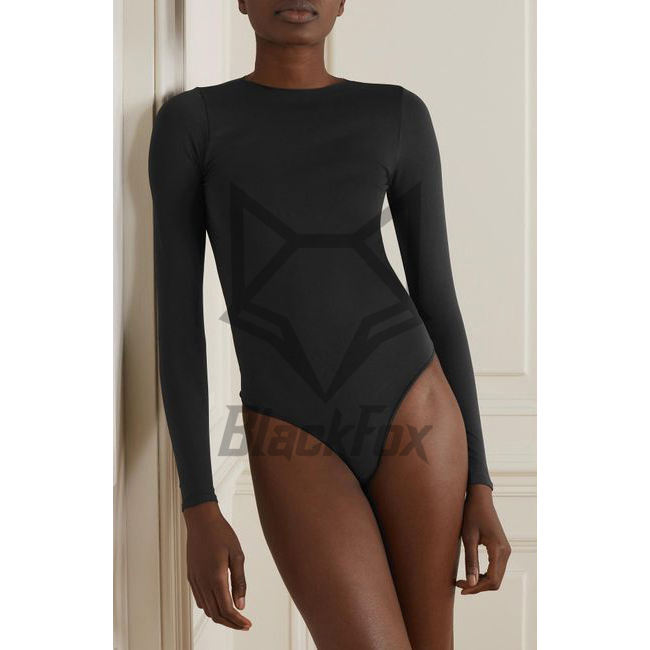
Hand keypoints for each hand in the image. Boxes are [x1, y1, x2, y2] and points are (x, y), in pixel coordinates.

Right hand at [183, 501, 251, 629]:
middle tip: (243, 623)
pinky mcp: (191, 576)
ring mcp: (195, 580)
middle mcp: (203, 582)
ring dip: (220, 615)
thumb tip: (241, 604)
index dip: (237, 620)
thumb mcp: (237, 555)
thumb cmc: (221, 533)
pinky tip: (220, 601)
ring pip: (206, 609)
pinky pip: (199, 599)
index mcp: (216, 577)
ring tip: (234, 614)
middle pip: (216, 614)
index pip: (226, 609)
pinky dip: (210, 606)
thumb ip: (239, 581)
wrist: (201, 521)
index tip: (247, 624)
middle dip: (230, 622)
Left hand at [455, 484, 510, 594]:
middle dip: (478, 587)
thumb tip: (471, 583)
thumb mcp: (468, 537)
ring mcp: (506, 550)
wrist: (480, 499)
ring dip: (481, 582)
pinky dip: (485, 575)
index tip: (461, 588)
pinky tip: (472, 572)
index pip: (492, 579)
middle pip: (496, 581)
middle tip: (459, 584)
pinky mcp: (502, 549)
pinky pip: (496, 568)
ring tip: (463, 579)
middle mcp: (506, 552)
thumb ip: (471, 561)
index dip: (477, 588)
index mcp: (499, 549)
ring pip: (497, 576)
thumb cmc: (471, 514)